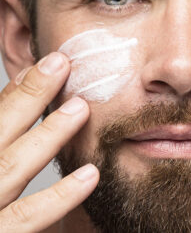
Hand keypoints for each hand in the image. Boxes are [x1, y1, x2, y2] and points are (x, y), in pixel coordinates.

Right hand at [0, 52, 98, 232]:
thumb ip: (8, 141)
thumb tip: (29, 105)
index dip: (17, 91)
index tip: (44, 65)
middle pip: (0, 129)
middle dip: (30, 95)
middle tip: (60, 64)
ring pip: (13, 166)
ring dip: (48, 134)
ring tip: (80, 108)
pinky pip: (26, 218)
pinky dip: (58, 196)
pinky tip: (91, 175)